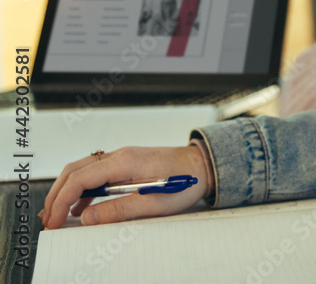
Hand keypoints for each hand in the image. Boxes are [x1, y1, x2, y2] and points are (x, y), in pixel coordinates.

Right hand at [40, 144, 213, 228]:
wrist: (204, 164)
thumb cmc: (184, 182)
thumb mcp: (154, 203)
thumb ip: (119, 210)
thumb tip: (86, 218)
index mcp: (124, 161)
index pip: (79, 178)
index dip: (61, 201)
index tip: (53, 222)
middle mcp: (119, 155)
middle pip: (75, 171)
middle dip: (57, 195)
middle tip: (48, 220)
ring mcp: (122, 157)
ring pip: (83, 171)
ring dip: (67, 192)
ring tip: (57, 216)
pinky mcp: (127, 164)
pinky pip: (96, 174)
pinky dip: (83, 190)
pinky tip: (80, 209)